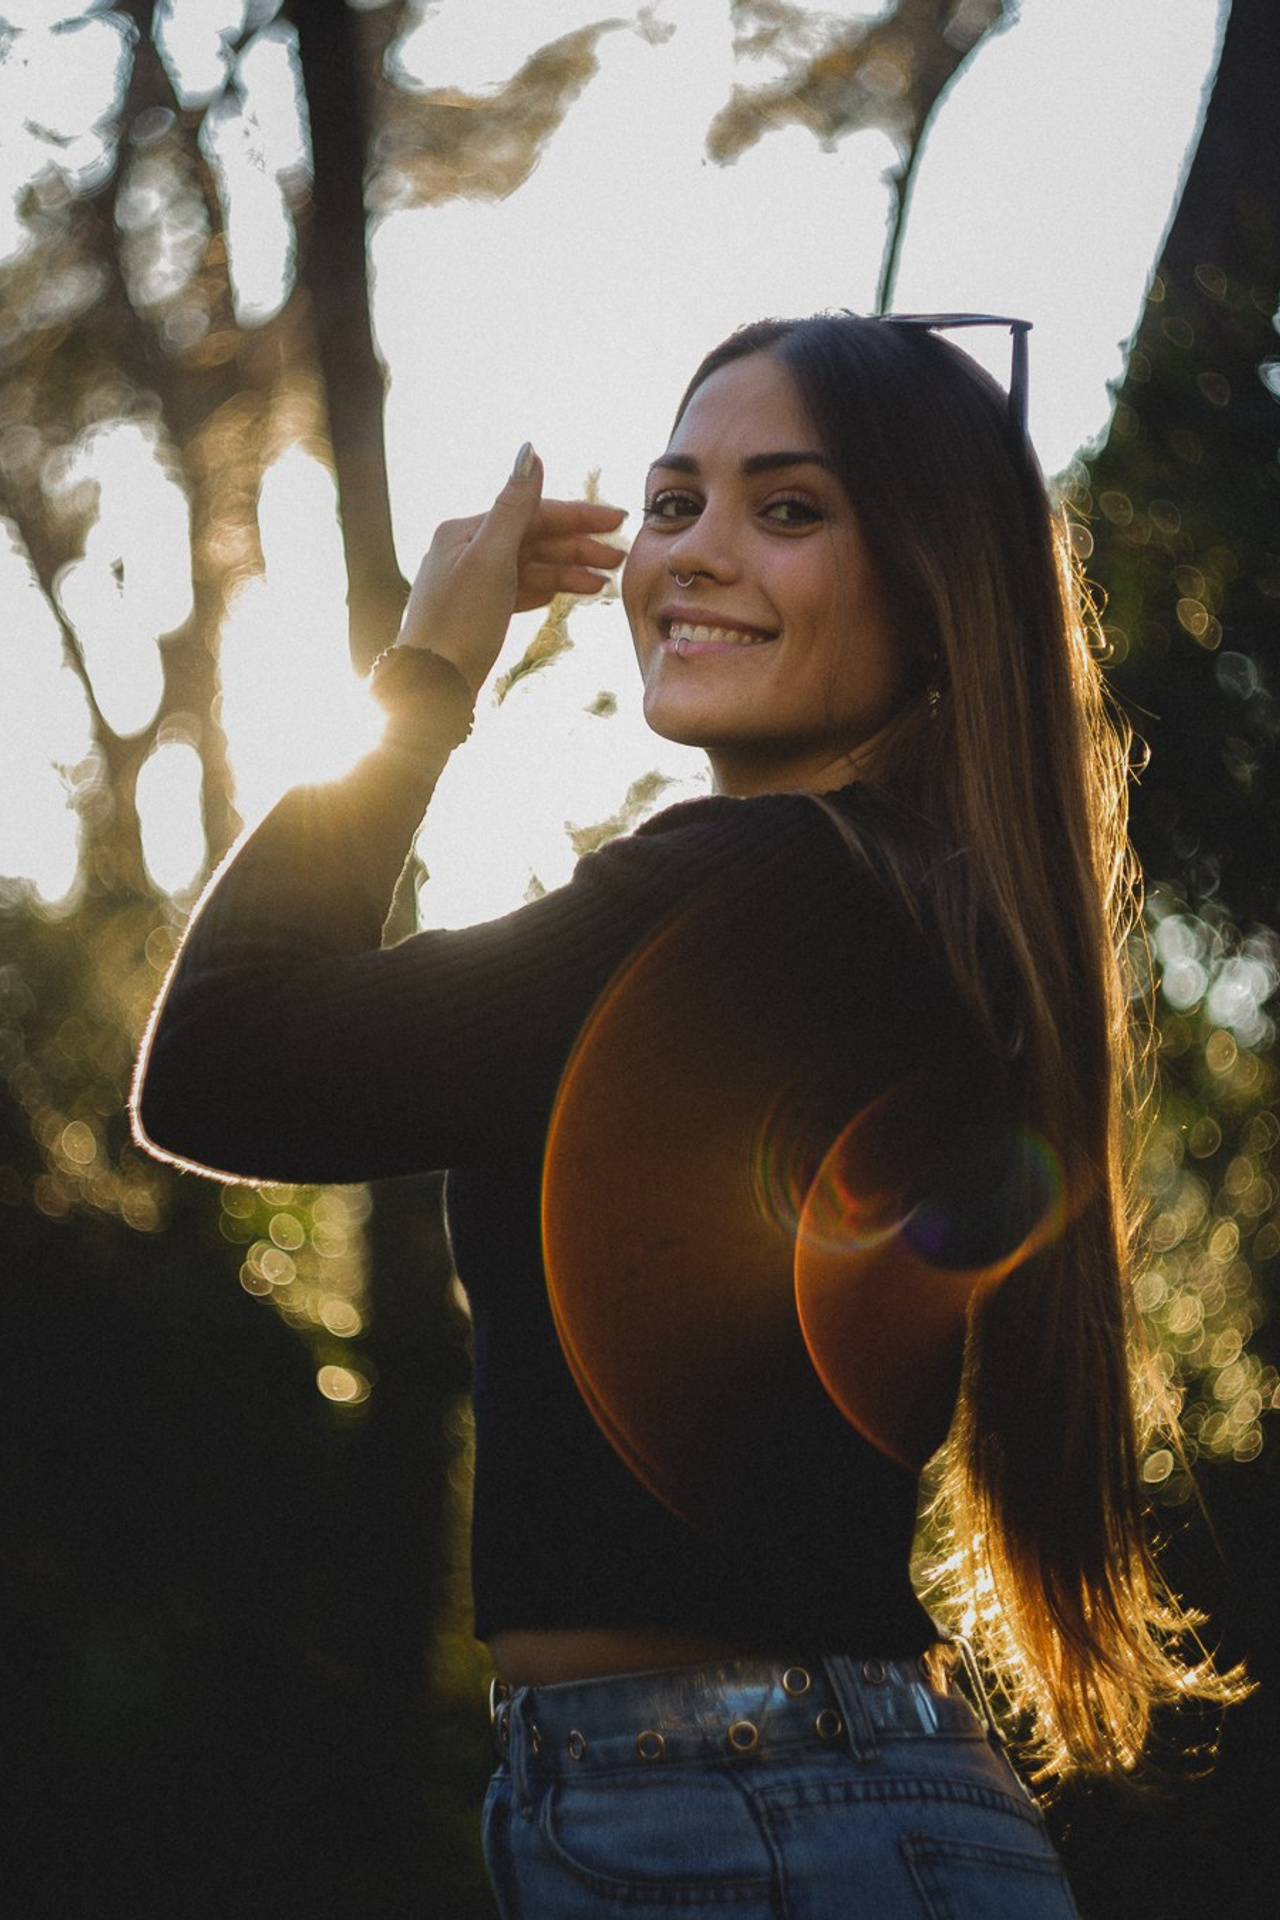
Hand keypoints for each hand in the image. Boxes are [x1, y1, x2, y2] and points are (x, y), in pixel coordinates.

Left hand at [396, 446, 626, 693]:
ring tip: (604, 584)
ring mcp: (471, 583)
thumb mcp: (491, 558)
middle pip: (534, 540)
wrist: (431, 687)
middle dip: (578, 547)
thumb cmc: (458, 623)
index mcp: (466, 532)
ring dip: (568, 571)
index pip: (533, 513)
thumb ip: (515, 506)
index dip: (578, 517)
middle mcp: (466, 551)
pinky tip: (568, 593)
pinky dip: (546, 589)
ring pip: (530, 567)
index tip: (619, 521)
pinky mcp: (477, 612)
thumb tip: (530, 451)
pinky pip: (520, 590)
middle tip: (619, 558)